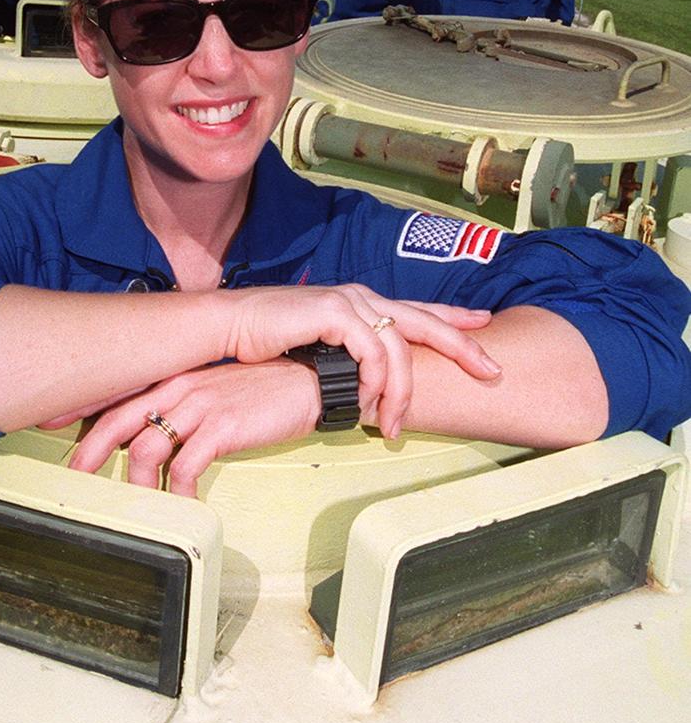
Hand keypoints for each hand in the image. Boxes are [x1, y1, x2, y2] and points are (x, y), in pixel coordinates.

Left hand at [69, 360, 320, 495]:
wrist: (309, 379)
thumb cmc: (266, 388)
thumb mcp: (217, 391)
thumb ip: (185, 408)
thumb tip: (160, 438)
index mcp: (177, 377)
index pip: (121, 395)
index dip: (87, 414)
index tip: (58, 428)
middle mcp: (181, 387)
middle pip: (120, 419)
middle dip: (92, 450)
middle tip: (76, 477)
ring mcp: (200, 405)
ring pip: (147, 447)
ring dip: (138, 483)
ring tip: (140, 505)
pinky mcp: (222, 425)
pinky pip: (185, 466)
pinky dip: (177, 492)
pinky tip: (182, 506)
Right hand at [222, 284, 497, 435]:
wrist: (230, 327)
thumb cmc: (269, 342)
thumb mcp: (319, 349)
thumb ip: (348, 359)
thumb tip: (370, 390)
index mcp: (361, 302)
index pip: (418, 308)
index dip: (454, 318)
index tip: (485, 325)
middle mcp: (361, 296)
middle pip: (426, 319)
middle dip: (463, 346)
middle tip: (491, 370)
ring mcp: (348, 301)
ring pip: (400, 346)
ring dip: (402, 392)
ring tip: (395, 426)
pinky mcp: (332, 311)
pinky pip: (371, 350)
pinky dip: (375, 380)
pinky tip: (368, 402)